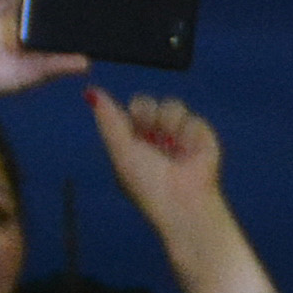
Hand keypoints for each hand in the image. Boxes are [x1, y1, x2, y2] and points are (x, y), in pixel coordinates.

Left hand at [91, 86, 227, 230]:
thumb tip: (90, 92)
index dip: (133, 112)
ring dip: (169, 125)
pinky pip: (194, 119)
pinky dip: (189, 136)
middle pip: (149, 102)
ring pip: (172, 105)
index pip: (132, 109)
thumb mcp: (120, 149)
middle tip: (150, 133)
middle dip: (148, 114)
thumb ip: (108, 119)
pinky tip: (188, 153)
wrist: (182, 201)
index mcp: (135, 141)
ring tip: (171, 147)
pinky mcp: (202, 138)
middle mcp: (156, 137)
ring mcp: (179, 136)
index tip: (133, 128)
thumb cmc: (146, 182)